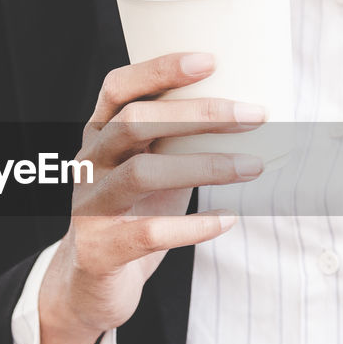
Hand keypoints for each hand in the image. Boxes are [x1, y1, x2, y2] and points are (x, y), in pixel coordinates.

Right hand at [36, 52, 265, 343]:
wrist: (90, 283)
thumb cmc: (135, 213)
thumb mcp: (150, 168)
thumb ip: (178, 140)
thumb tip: (254, 114)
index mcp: (99, 135)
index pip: (119, 87)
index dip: (159, 69)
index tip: (210, 59)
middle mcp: (89, 163)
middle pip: (134, 123)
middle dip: (198, 114)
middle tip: (254, 116)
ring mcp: (88, 206)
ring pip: (141, 173)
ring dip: (205, 166)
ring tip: (253, 166)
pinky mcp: (99, 249)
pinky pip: (147, 233)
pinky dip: (192, 227)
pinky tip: (226, 220)